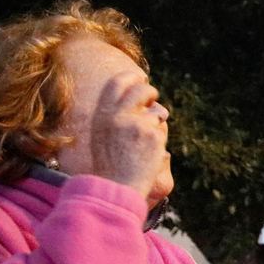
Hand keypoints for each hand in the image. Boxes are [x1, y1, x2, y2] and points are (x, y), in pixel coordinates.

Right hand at [89, 74, 169, 199]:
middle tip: (153, 98)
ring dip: (155, 123)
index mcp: (102, 116)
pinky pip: (161, 130)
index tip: (140, 77)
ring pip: (155, 113)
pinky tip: (148, 154)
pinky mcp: (152, 135)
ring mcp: (136, 124)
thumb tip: (146, 103)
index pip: (116, 84)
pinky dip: (158, 140)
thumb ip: (118, 117)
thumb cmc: (111, 165)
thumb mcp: (104, 137)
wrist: (116, 186)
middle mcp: (117, 116)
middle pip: (141, 91)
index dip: (131, 77)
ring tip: (144, 144)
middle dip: (150, 92)